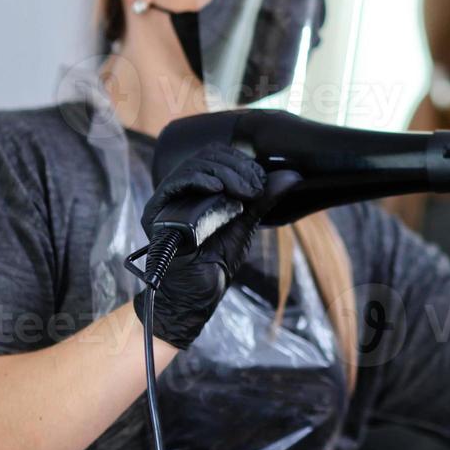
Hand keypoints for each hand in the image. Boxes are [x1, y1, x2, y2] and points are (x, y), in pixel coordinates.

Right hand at [135, 144, 298, 349]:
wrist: (197, 293)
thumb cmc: (216, 261)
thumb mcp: (245, 223)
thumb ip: (262, 198)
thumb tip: (292, 176)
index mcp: (199, 188)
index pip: (217, 156)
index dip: (240, 161)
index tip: (260, 180)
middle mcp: (181, 190)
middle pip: (207, 156)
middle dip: (236, 167)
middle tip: (254, 188)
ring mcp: (167, 200)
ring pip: (194, 166)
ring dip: (224, 173)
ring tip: (242, 190)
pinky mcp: (157, 212)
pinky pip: (175, 185)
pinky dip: (198, 180)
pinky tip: (216, 187)